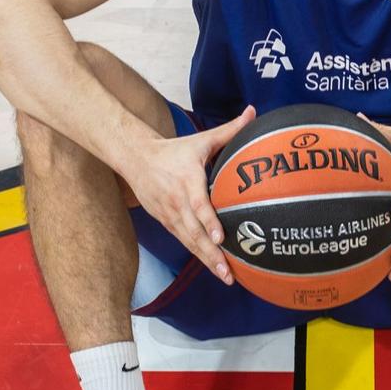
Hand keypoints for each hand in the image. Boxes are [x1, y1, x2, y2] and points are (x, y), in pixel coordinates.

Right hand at [120, 106, 255, 282]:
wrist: (136, 159)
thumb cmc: (174, 150)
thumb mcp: (201, 139)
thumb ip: (230, 129)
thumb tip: (254, 112)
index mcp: (187, 181)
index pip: (199, 205)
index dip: (209, 222)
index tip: (221, 237)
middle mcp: (177, 201)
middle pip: (195, 232)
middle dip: (212, 254)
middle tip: (229, 272)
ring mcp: (170, 215)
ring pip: (189, 242)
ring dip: (207, 260)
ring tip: (226, 277)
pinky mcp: (166, 222)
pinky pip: (184, 241)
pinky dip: (198, 255)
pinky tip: (213, 268)